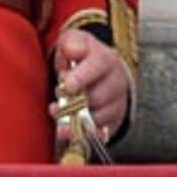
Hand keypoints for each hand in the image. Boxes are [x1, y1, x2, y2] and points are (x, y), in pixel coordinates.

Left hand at [49, 29, 130, 143]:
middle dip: (76, 101)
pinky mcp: (114, 121)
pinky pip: (103, 133)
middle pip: (99, 96)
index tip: (66, 86)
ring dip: (77, 119)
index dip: (82, 77)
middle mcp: (117, 81)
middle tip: (59, 101)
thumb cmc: (81, 58)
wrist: (96, 73)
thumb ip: (71, 42)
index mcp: (106, 59)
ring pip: (100, 116)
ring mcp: (118, 102)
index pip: (98, 66)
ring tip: (62, 114)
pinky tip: (74, 132)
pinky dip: (88, 134)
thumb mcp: (74, 42)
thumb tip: (73, 50)